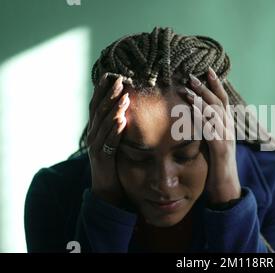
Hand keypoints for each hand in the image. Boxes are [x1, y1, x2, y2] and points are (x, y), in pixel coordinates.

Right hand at [86, 74, 129, 205]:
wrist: (106, 190)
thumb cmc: (113, 164)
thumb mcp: (113, 143)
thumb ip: (116, 127)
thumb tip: (127, 110)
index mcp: (96, 129)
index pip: (97, 105)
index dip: (101, 90)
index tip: (109, 75)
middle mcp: (93, 135)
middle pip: (99, 110)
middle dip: (109, 94)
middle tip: (120, 79)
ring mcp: (96, 146)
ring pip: (104, 124)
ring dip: (113, 108)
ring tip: (123, 96)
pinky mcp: (102, 158)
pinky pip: (109, 142)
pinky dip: (115, 130)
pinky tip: (122, 120)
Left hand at [181, 67, 241, 204]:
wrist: (227, 190)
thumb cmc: (216, 167)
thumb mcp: (213, 145)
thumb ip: (208, 130)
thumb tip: (196, 117)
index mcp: (227, 127)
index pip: (223, 101)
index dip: (216, 85)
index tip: (207, 70)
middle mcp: (229, 130)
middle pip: (219, 103)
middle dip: (206, 88)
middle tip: (191, 76)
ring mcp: (227, 139)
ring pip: (216, 114)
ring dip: (201, 100)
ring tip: (187, 89)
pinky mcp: (221, 150)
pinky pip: (211, 131)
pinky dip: (202, 119)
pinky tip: (192, 111)